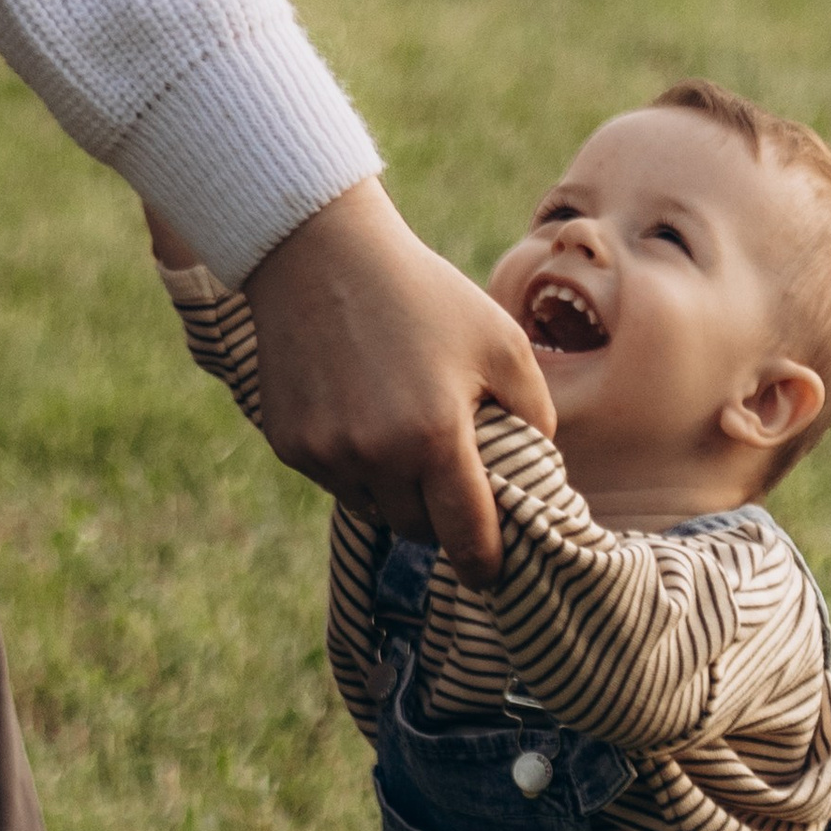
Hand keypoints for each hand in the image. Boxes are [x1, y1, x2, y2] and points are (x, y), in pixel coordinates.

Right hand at [223, 180, 553, 585]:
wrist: (320, 255)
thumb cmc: (424, 294)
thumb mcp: (502, 341)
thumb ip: (535, 414)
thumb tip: (540, 472)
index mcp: (436, 437)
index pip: (467, 536)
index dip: (485, 564)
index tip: (493, 575)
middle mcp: (376, 457)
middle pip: (418, 529)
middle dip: (440, 517)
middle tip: (454, 483)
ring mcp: (327, 454)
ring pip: (374, 510)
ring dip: (396, 493)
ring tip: (405, 435)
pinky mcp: (291, 445)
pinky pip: (336, 481)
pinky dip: (356, 466)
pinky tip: (363, 413)